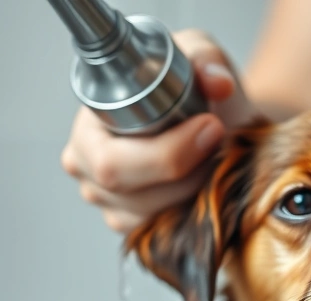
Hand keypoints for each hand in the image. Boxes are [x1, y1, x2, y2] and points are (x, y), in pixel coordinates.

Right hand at [60, 30, 259, 232]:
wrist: (218, 124)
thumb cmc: (195, 90)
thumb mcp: (198, 58)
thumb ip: (205, 60)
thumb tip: (216, 84)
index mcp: (89, 129)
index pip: (112, 161)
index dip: (165, 153)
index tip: (212, 127)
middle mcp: (89, 170)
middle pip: (128, 196)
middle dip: (185, 176)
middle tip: (221, 147)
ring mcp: (111, 205)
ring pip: (151, 219)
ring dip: (194, 194)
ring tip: (218, 161)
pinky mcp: (136, 228)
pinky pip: (163, 234)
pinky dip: (193, 214)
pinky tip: (211, 187)